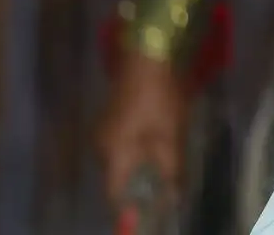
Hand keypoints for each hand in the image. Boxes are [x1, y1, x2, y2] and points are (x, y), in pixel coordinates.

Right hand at [97, 52, 188, 211]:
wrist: (148, 55)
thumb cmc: (159, 98)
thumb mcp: (170, 136)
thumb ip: (169, 170)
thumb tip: (173, 197)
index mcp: (112, 154)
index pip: (114, 194)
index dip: (129, 210)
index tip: (145, 218)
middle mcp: (100, 147)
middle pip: (117, 179)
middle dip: (138, 189)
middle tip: (163, 193)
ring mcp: (103, 131)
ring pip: (121, 162)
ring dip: (140, 169)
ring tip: (164, 170)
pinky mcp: (111, 119)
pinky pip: (122, 147)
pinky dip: (138, 153)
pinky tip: (157, 148)